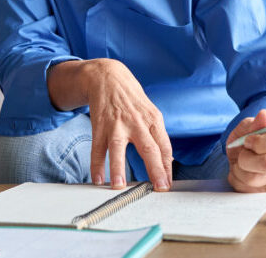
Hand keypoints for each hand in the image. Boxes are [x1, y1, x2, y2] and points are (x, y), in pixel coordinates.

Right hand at [47, 58, 171, 190]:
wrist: (109, 77)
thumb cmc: (132, 99)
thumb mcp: (150, 112)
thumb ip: (157, 135)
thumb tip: (168, 159)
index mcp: (153, 119)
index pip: (164, 146)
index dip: (167, 166)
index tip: (168, 184)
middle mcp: (137, 122)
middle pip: (149, 148)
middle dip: (155, 169)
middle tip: (159, 188)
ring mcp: (117, 124)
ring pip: (118, 148)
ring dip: (118, 168)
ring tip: (119, 187)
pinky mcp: (100, 125)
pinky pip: (98, 148)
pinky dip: (97, 164)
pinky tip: (98, 179)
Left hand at [226, 109, 265, 192]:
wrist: (243, 154)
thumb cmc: (247, 138)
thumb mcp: (247, 127)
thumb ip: (255, 123)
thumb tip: (265, 115)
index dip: (259, 141)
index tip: (247, 140)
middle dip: (246, 158)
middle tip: (242, 153)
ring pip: (253, 179)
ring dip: (238, 170)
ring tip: (240, 163)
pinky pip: (247, 190)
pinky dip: (237, 180)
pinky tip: (241, 172)